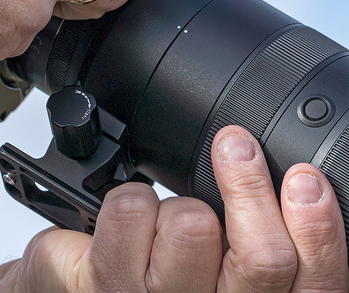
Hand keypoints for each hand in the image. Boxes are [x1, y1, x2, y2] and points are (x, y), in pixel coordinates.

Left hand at [0, 125, 346, 292]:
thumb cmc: (164, 278)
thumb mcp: (222, 267)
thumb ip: (256, 233)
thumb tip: (300, 175)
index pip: (317, 286)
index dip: (319, 232)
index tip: (305, 181)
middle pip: (262, 258)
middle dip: (249, 187)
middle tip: (237, 147)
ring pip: (192, 225)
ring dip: (176, 201)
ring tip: (164, 212)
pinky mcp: (105, 287)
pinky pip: (130, 211)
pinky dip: (128, 195)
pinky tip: (126, 216)